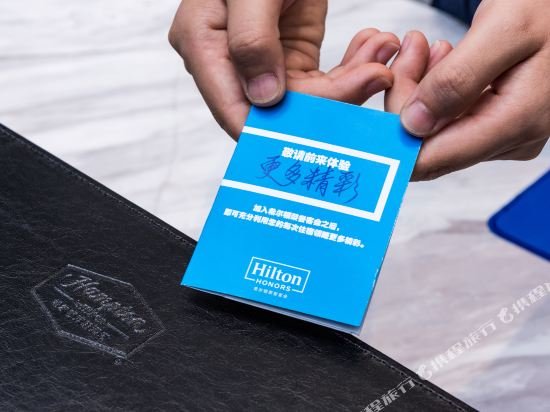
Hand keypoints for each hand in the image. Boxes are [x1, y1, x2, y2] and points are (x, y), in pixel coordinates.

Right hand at [169, 0, 399, 138]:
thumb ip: (251, 41)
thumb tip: (264, 99)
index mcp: (202, 46)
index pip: (235, 111)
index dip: (276, 132)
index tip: (325, 129)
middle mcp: (229, 62)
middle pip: (279, 111)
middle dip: (330, 100)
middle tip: (376, 77)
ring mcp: (263, 61)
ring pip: (307, 99)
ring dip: (350, 82)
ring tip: (382, 60)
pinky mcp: (290, 55)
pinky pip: (322, 79)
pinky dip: (351, 69)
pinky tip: (374, 51)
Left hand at [397, 0, 549, 179]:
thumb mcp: (504, 30)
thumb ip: (457, 79)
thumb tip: (414, 125)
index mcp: (515, 123)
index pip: (431, 159)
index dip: (394, 135)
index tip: (385, 93)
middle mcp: (510, 139)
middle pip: (428, 144)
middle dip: (406, 100)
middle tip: (411, 50)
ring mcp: (503, 133)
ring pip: (434, 129)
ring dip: (419, 89)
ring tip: (428, 48)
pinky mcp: (496, 121)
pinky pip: (448, 117)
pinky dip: (434, 89)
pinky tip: (444, 58)